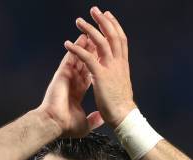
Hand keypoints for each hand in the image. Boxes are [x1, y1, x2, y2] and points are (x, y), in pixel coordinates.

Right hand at [37, 34, 104, 137]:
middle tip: (102, 38)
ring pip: (79, 57)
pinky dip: (76, 48)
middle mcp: (73, 82)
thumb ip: (94, 120)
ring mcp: (67, 77)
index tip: (105, 57)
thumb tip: (102, 118)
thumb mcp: (85, 124)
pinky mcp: (62, 74)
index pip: (91, 74)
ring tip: (93, 32)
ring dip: (86, 45)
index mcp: (78, 91)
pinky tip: (82, 38)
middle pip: (86, 62)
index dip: (98, 65)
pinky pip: (71, 58)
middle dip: (94, 51)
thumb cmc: (66, 126)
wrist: (54, 125)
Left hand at [64, 7, 136, 127]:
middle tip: (94, 10)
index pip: (120, 40)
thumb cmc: (121, 106)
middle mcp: (119, 63)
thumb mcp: (120, 87)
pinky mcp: (101, 75)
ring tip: (79, 21)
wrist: (124, 116)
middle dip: (103, 21)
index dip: (114, 26)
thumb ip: (116, 77)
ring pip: (100, 42)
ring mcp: (110, 68)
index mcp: (123, 65)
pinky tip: (67, 44)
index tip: (108, 16)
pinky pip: (87, 57)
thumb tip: (113, 76)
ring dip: (89, 29)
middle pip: (112, 35)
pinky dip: (77, 49)